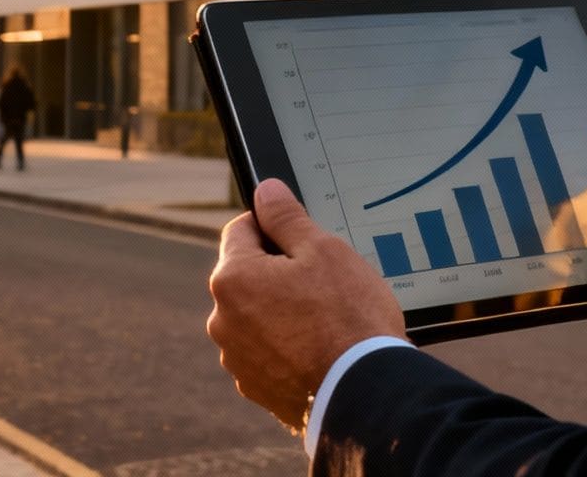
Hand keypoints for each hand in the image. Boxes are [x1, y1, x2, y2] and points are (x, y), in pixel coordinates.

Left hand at [207, 179, 406, 430]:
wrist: (363, 394)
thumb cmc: (347, 317)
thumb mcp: (323, 250)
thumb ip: (287, 216)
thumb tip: (265, 191)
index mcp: (232, 279)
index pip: (241, 229)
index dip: (274, 224)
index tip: (302, 236)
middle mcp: (223, 320)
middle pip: (247, 275)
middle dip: (278, 271)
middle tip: (323, 280)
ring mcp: (237, 358)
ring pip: (257, 315)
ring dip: (281, 310)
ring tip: (326, 319)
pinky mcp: (256, 387)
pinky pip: (267, 351)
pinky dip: (287, 345)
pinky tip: (320, 347)